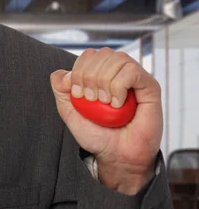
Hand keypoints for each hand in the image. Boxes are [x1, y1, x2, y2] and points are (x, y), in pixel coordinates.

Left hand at [50, 48, 162, 194]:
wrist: (116, 155)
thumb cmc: (97, 136)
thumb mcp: (70, 114)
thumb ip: (61, 92)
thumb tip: (59, 74)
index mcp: (101, 75)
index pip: (88, 56)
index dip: (79, 71)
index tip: (78, 95)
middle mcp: (118, 72)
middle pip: (101, 54)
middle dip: (89, 76)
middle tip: (92, 100)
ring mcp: (134, 78)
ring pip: (117, 59)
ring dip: (104, 82)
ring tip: (105, 103)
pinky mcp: (149, 86)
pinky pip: (132, 71)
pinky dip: (118, 87)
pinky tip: (117, 104)